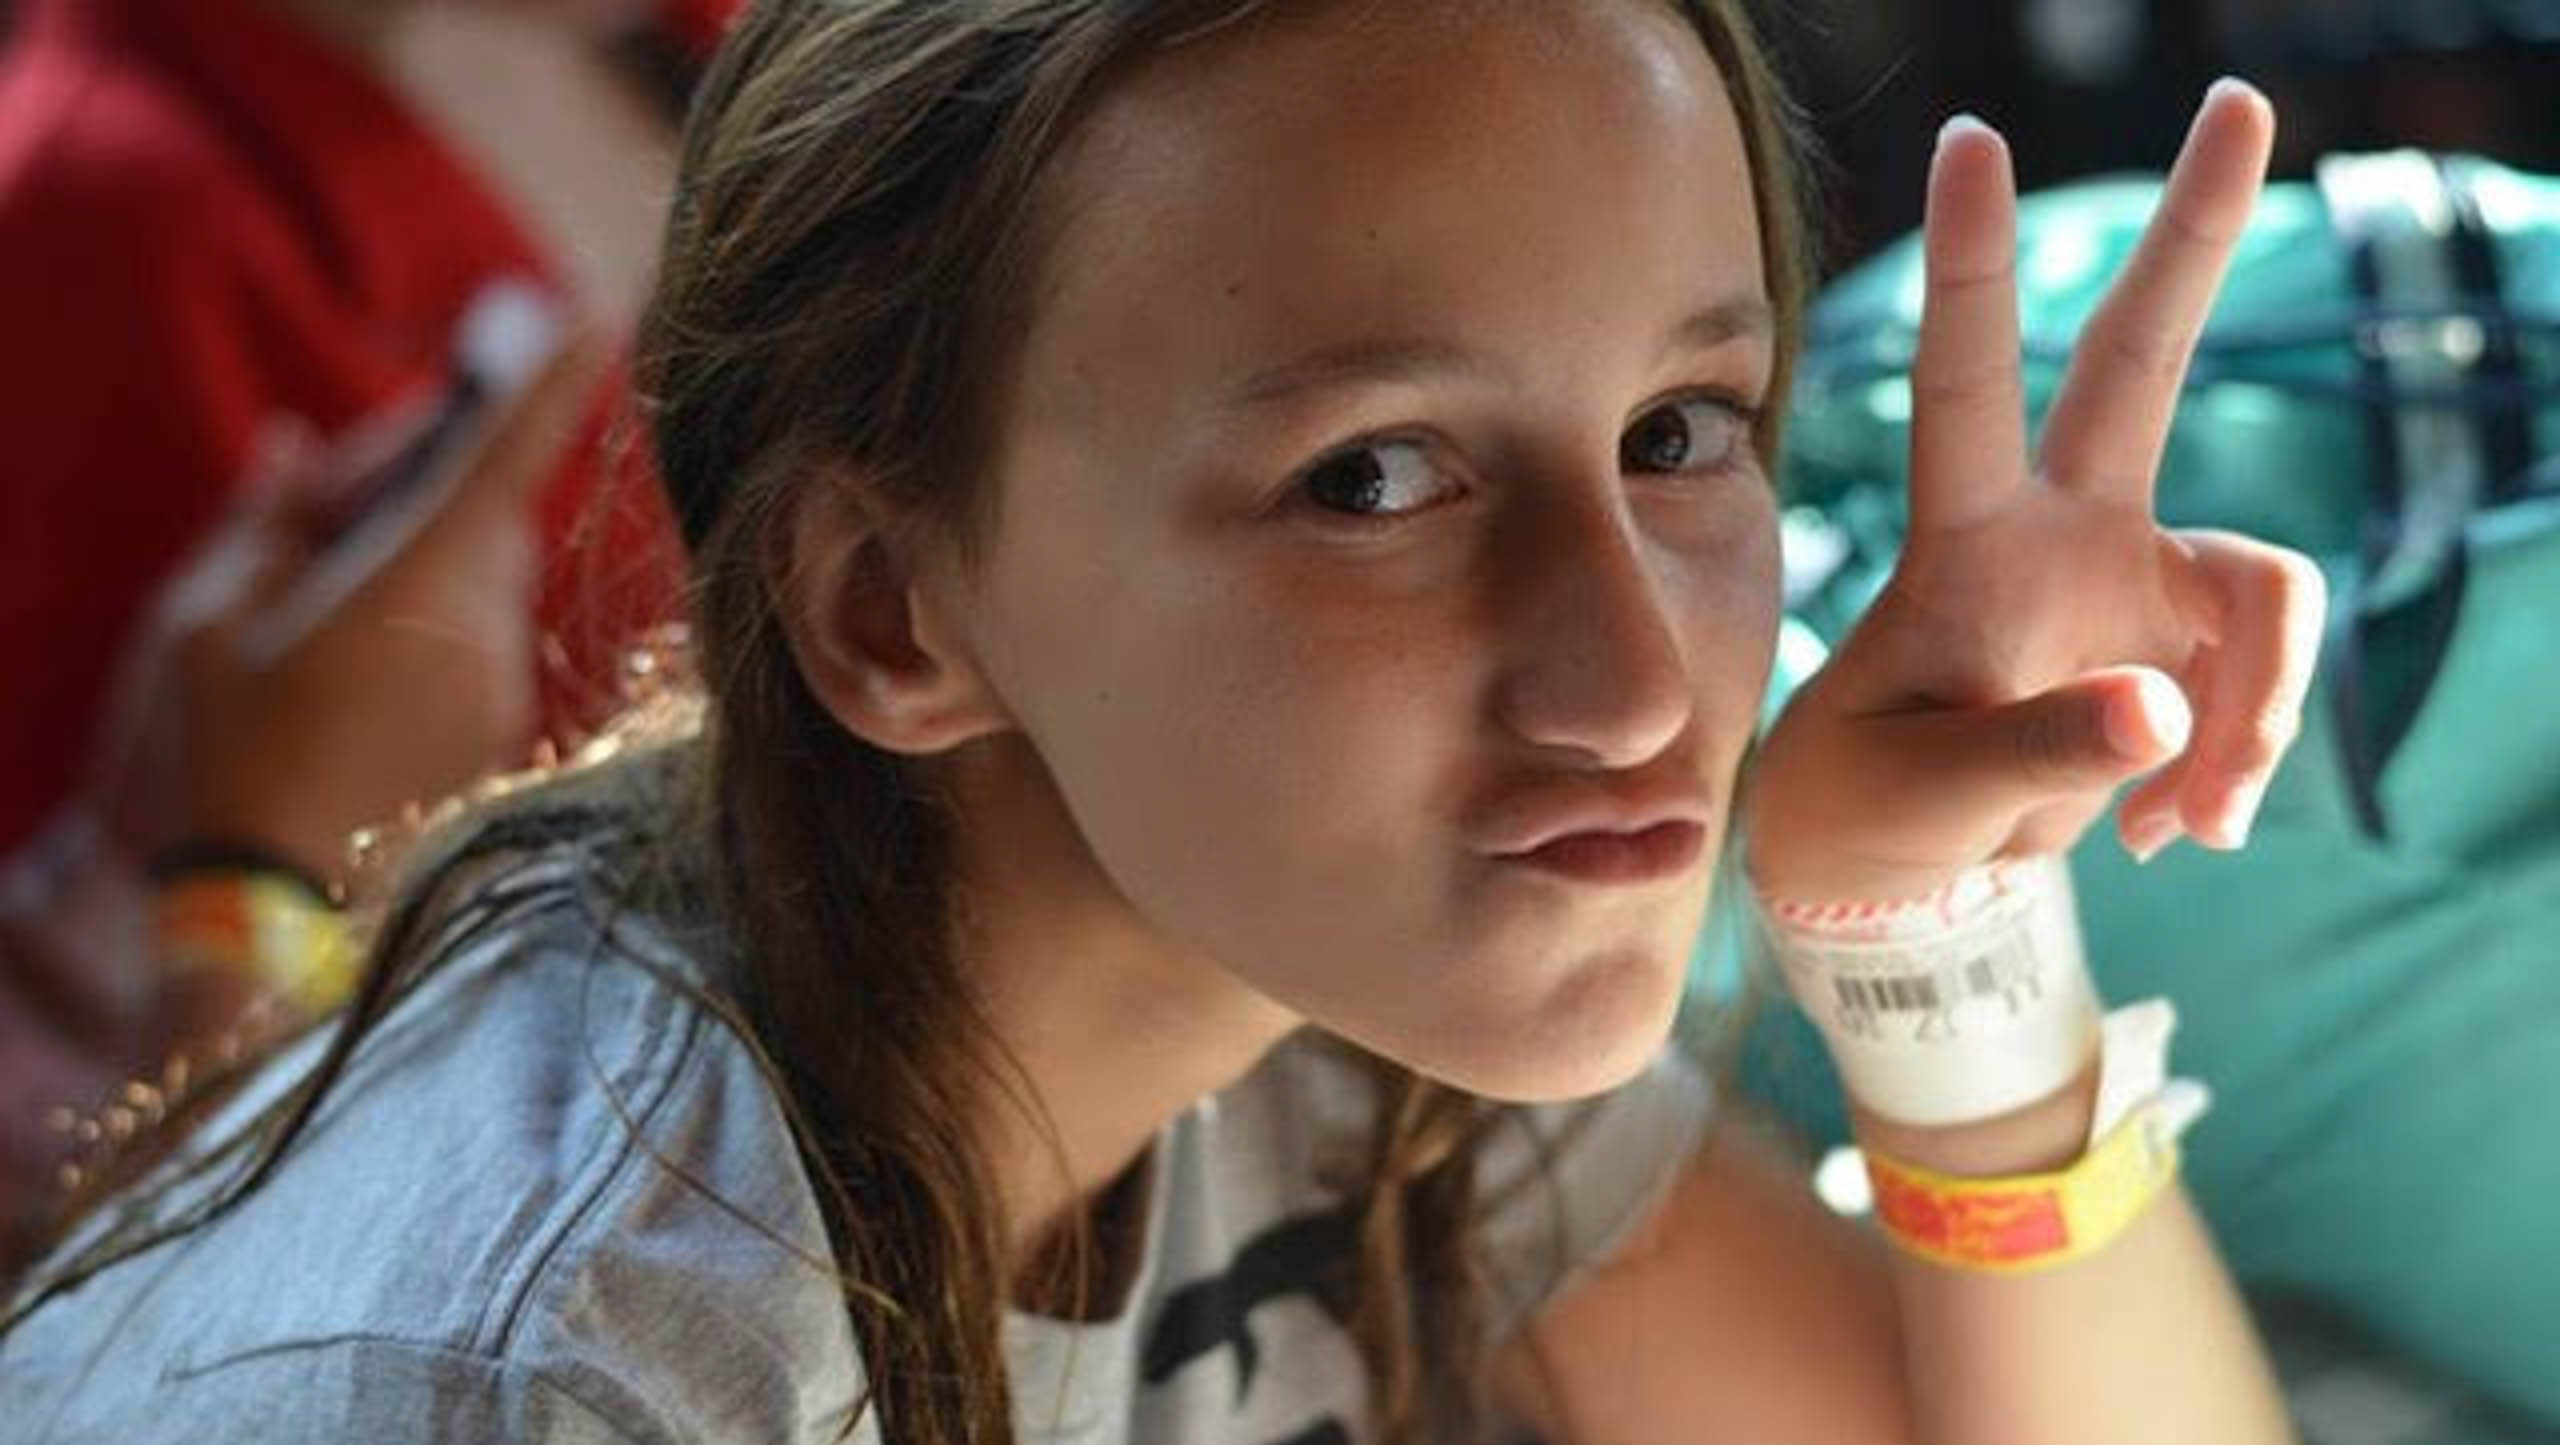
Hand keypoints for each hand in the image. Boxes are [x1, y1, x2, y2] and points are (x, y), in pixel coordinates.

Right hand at [88, 329, 607, 885]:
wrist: (277, 910)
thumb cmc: (230, 755)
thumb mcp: (210, 621)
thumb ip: (269, 521)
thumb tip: (298, 445)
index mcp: (420, 581)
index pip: (506, 457)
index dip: (551, 386)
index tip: (594, 321)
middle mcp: (486, 628)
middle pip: (490, 518)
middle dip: (439, 489)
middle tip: (350, 491)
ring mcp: (504, 689)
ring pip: (485, 585)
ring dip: (435, 567)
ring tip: (335, 609)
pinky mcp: (505, 738)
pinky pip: (483, 648)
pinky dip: (439, 631)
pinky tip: (363, 674)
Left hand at [1747, 82, 2323, 904]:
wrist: (1898, 872)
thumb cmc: (1868, 808)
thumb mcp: (1917, 796)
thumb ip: (2031, 757)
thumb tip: (2163, 714)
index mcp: (1961, 542)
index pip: (1961, 383)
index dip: (1969, 264)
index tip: (1967, 140)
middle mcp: (2056, 529)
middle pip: (2137, 359)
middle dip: (2192, 233)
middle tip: (2243, 98)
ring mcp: (2129, 577)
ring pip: (2264, 588)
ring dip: (2255, 715)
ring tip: (2187, 826)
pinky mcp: (2183, 645)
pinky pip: (2261, 685)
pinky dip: (2240, 764)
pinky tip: (2180, 832)